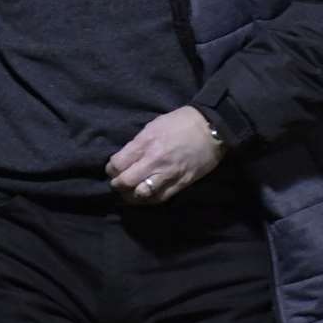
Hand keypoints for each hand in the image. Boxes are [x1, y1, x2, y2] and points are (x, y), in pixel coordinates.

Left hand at [105, 106, 223, 205]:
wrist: (210, 129)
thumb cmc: (180, 122)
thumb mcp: (153, 126)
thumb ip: (138, 143)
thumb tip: (126, 157)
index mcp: (146, 143)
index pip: (118, 164)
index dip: (111, 169)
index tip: (113, 169)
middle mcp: (154, 161)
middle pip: (126, 182)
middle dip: (117, 185)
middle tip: (118, 183)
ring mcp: (168, 174)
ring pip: (141, 194)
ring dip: (131, 195)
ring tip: (129, 193)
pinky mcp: (180, 183)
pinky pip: (160, 198)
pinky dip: (149, 200)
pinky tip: (145, 197)